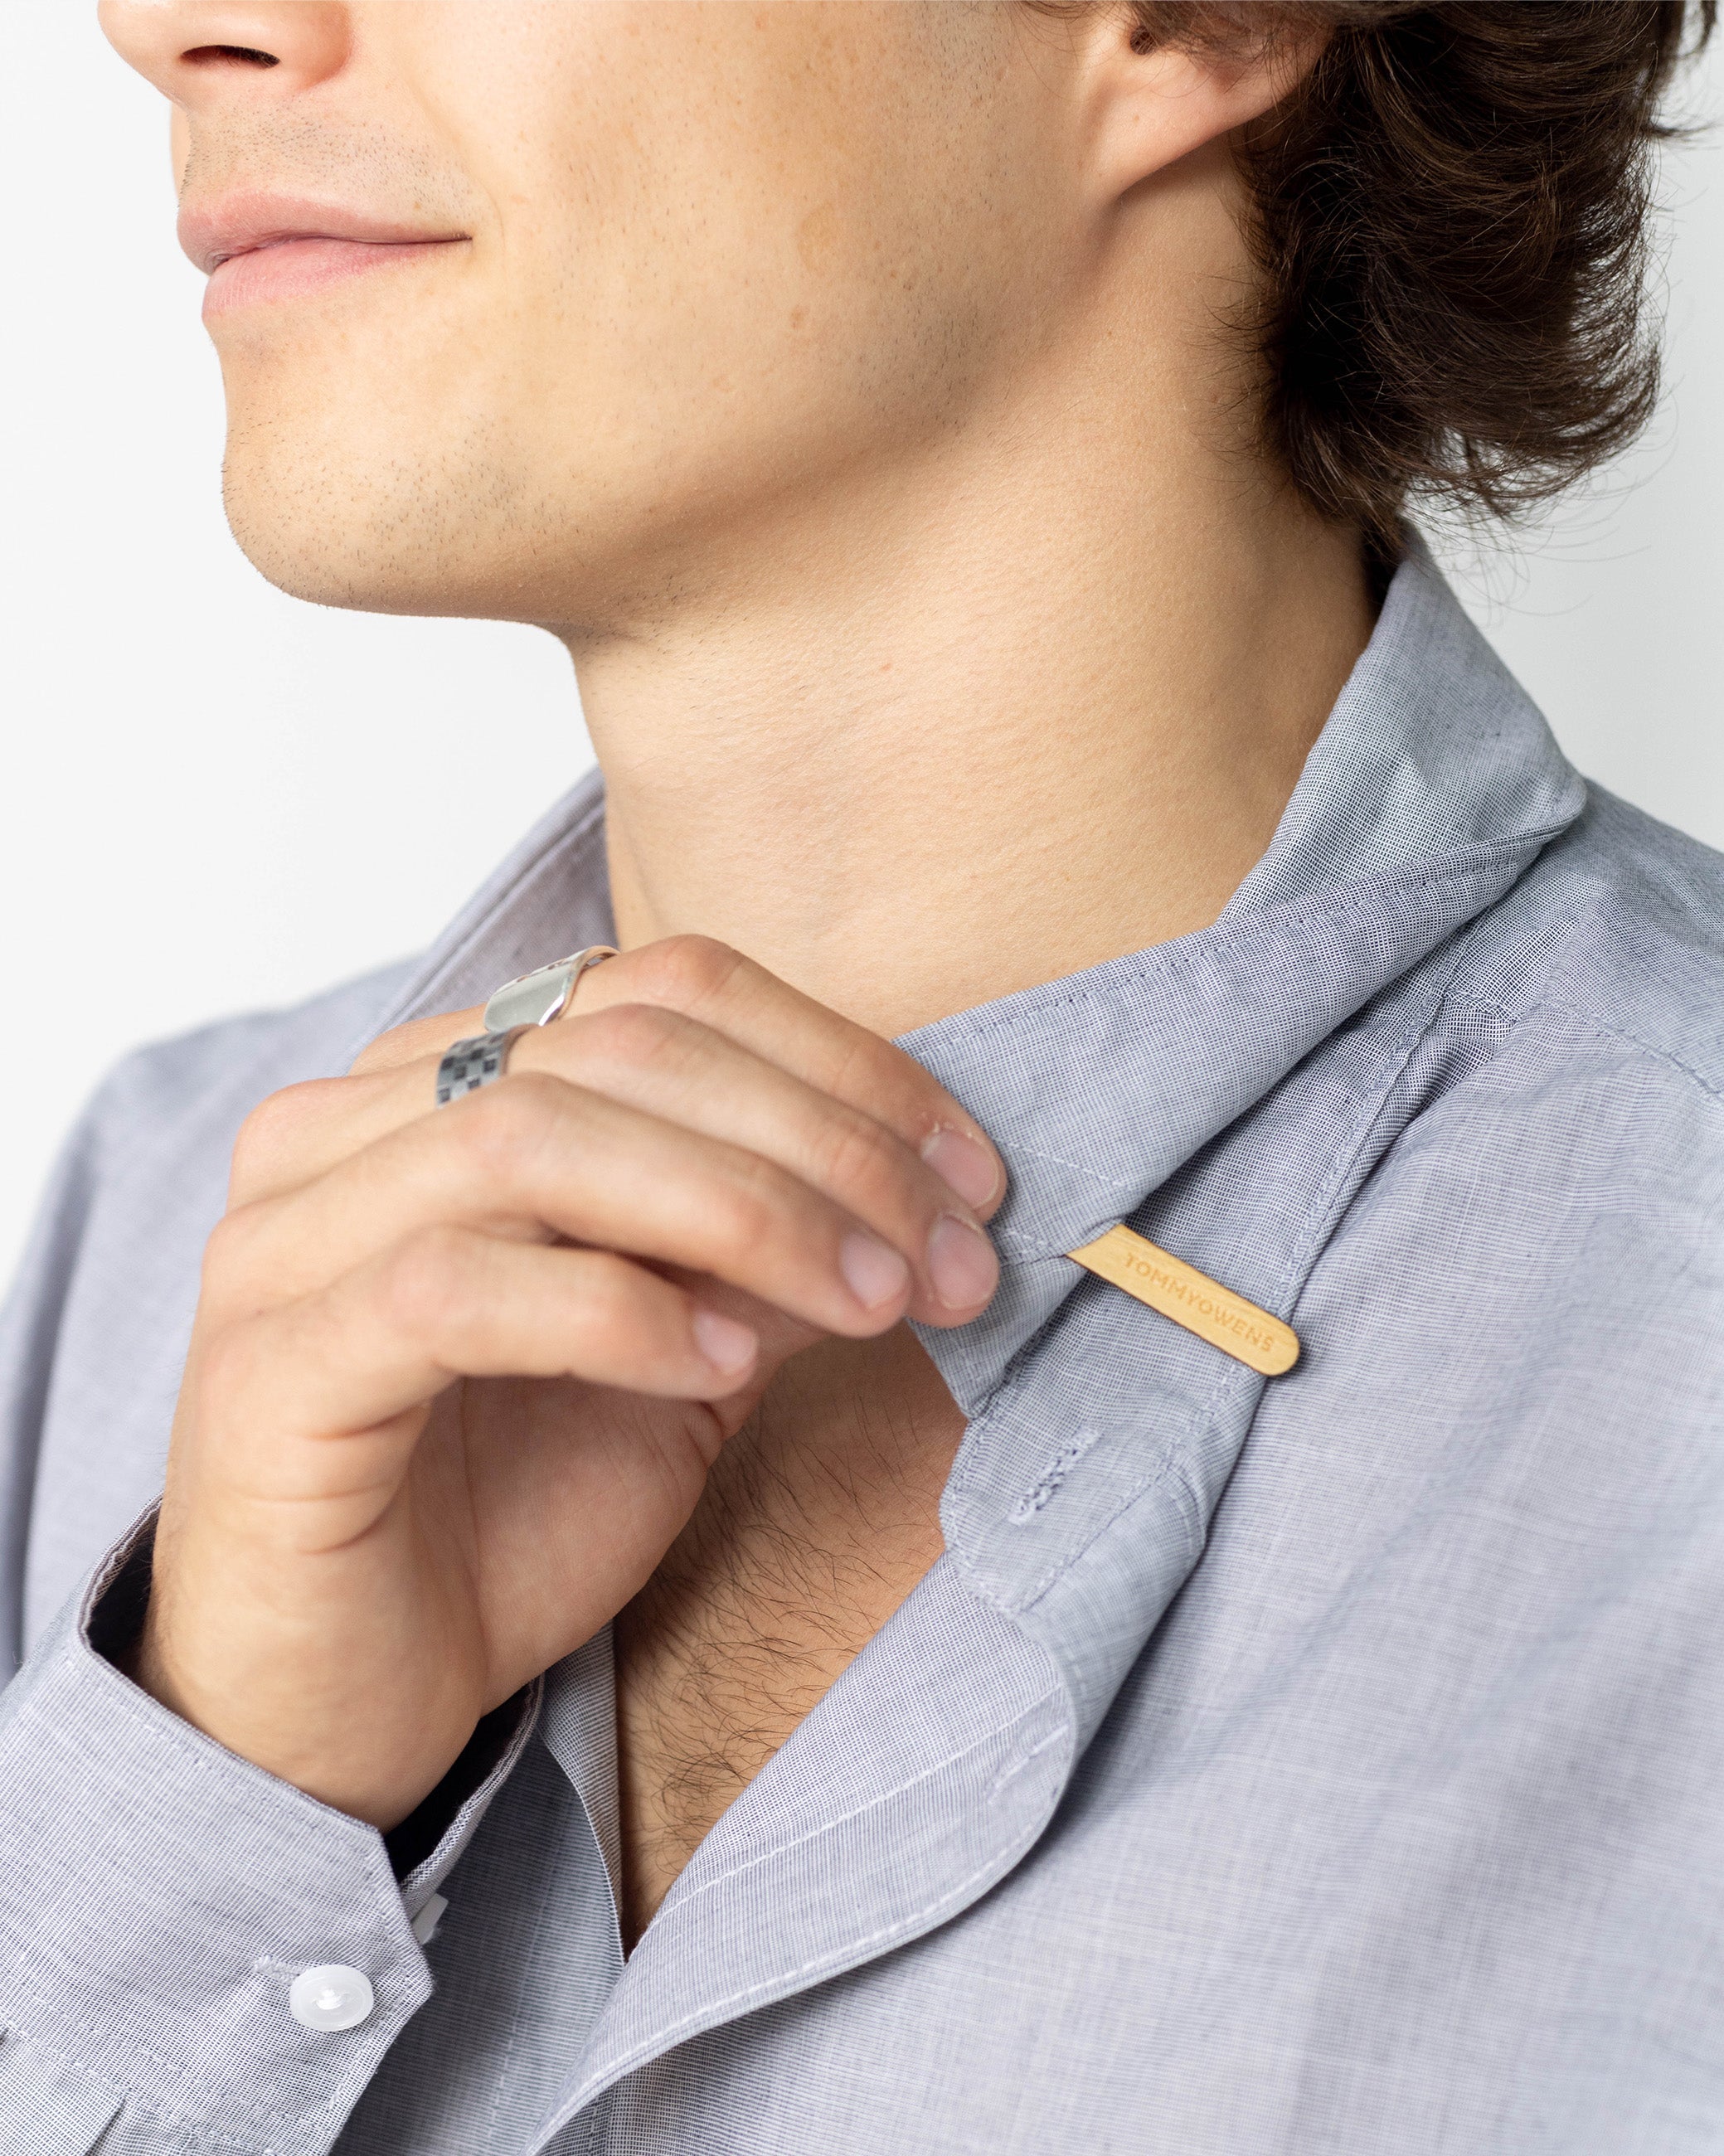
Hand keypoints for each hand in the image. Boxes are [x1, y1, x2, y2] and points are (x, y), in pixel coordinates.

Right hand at [130, 937, 1004, 1829]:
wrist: (341, 1708)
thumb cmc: (501, 1519)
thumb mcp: (680, 1363)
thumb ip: (759, 1258)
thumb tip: (910, 1198)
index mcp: (438, 1091)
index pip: (657, 992)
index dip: (836, 1063)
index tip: (970, 1173)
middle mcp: (343, 1131)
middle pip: (616, 1046)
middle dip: (821, 1143)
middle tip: (948, 1253)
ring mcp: (287, 1240)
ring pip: (534, 1136)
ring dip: (743, 1210)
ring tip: (866, 1302)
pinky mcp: (272, 1365)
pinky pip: (454, 1287)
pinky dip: (617, 1310)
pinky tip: (721, 1365)